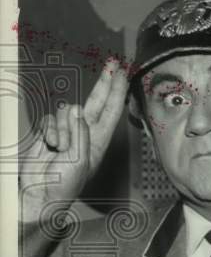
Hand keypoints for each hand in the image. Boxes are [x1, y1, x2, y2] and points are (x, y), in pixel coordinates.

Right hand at [20, 58, 129, 223]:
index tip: (123, 73)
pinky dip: (48, 131)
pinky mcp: (50, 132)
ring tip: (59, 149)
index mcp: (100, 141)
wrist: (40, 193)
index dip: (118, 90)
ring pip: (66, 110)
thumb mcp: (79, 160)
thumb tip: (77, 110)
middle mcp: (86, 133)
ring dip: (61, 128)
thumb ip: (80, 133)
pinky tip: (48, 147)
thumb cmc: (65, 183)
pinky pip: (49, 119)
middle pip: (97, 101)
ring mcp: (68, 132)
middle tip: (112, 63)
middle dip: (104, 82)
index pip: (112, 110)